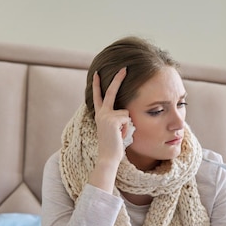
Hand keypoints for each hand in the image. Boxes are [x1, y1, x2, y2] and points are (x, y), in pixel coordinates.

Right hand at [88, 67, 132, 192]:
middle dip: (118, 79)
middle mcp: (101, 113)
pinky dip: (127, 128)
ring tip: (121, 134)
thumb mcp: (115, 129)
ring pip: (126, 112)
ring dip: (127, 124)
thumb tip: (126, 113)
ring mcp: (106, 115)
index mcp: (101, 115)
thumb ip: (117, 119)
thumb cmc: (114, 146)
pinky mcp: (112, 119)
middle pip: (110, 92)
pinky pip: (127, 118)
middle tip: (125, 68)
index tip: (97, 73)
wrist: (108, 157)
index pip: (98, 96)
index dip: (97, 85)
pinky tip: (121, 135)